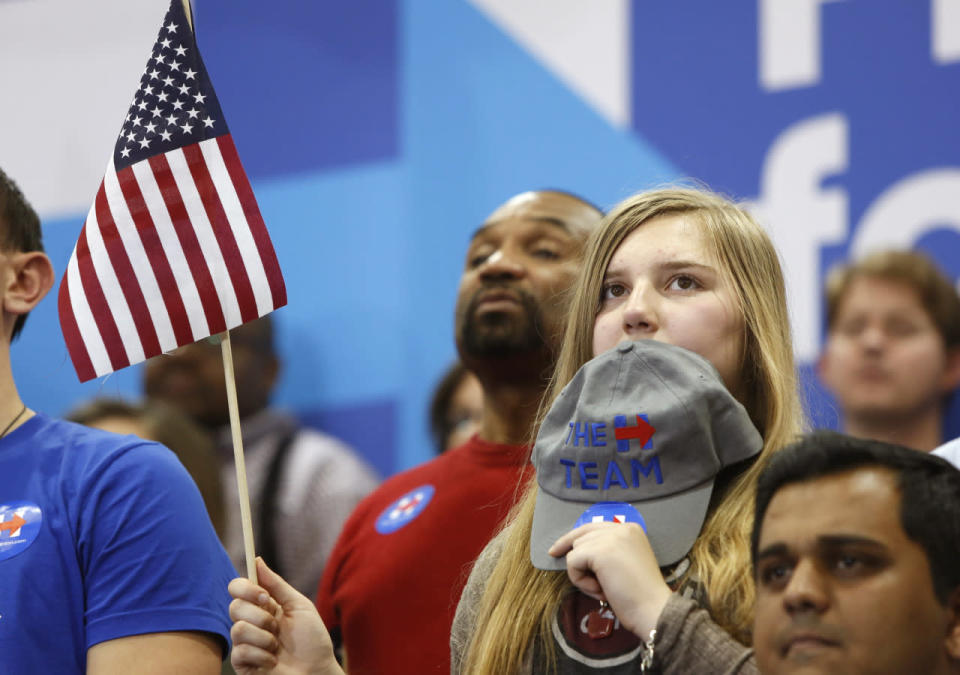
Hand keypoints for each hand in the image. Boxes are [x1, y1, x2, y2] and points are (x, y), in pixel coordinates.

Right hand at [228, 557, 342, 674]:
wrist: (317, 671)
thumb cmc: (312, 640)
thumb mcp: (299, 606)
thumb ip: (276, 585)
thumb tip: (257, 560)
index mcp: (262, 605)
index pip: (238, 588)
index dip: (246, 588)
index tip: (264, 596)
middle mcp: (250, 621)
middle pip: (235, 606)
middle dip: (260, 616)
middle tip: (276, 625)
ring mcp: (245, 643)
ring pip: (237, 629)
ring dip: (264, 638)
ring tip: (277, 646)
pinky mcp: (242, 663)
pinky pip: (239, 652)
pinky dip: (261, 655)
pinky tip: (273, 661)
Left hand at [549, 522, 671, 636]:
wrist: (653, 609)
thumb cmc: (640, 594)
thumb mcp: (625, 562)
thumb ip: (608, 550)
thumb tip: (576, 551)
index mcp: (631, 529)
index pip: (593, 527)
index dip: (573, 539)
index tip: (557, 549)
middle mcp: (621, 528)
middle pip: (581, 536)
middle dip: (578, 560)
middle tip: (574, 572)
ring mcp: (610, 537)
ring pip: (575, 551)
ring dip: (583, 574)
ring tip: (604, 589)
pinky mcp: (599, 551)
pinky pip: (572, 562)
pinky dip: (580, 581)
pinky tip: (600, 590)